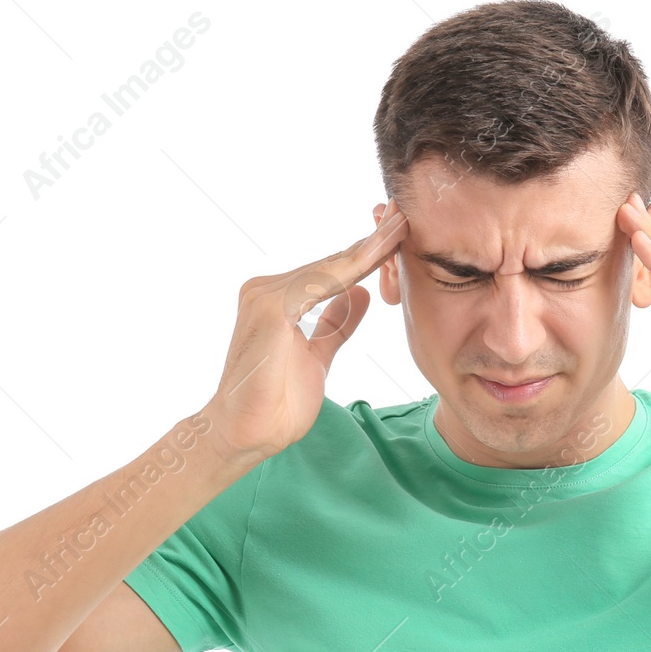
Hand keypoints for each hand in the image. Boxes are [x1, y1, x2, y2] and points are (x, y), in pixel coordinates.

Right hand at [201, 198, 407, 464]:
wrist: (246, 434)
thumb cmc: (276, 402)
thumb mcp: (318, 356)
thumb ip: (335, 324)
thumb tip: (361, 294)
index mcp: (277, 298)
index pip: (330, 272)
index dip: (366, 256)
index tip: (399, 238)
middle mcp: (267, 289)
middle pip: (331, 263)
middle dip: (370, 242)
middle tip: (404, 218)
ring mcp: (265, 296)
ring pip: (328, 268)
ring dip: (366, 249)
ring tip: (398, 229)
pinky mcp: (269, 308)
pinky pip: (318, 284)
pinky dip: (349, 270)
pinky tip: (376, 256)